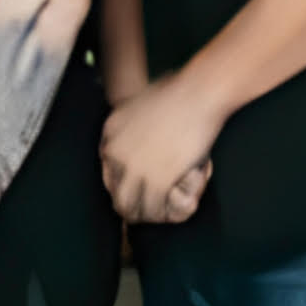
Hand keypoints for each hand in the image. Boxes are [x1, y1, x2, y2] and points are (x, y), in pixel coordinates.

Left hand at [99, 72, 223, 226]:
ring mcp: (135, 169)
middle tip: (146, 208)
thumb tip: (140, 124)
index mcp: (110, 134)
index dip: (124, 183)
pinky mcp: (157, 181)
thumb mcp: (139, 102)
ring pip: (130, 207)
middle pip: (116, 193)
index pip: (108, 172)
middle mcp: (116, 153)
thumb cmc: (179, 91)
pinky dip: (162, 215)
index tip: (138, 188)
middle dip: (131, 204)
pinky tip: (170, 214)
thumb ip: (132, 120)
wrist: (198, 94)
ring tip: (158, 215)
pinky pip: (154, 209)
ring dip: (145, 214)